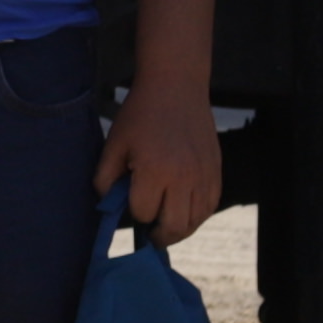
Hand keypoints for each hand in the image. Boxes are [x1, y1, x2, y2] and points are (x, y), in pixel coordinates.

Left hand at [98, 92, 224, 246]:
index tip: (130, 205)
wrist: (176, 87)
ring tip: (166, 225)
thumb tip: (108, 206)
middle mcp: (184, 177)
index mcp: (155, 170)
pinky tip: (184, 211)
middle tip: (149, 235)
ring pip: (196, 221)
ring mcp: (204, 176)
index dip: (134, 212)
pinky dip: (197, 216)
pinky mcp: (216, 172)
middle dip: (159, 236)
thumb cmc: (140, 114)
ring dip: (179, 229)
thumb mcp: (114, 143)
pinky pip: (210, 207)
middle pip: (175, 227)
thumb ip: (105, 178)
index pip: (144, 213)